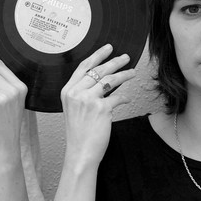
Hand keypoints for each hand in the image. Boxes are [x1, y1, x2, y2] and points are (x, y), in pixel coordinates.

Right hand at [60, 44, 136, 169]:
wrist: (80, 152)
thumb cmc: (78, 133)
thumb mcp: (74, 109)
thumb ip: (83, 93)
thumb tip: (103, 79)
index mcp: (67, 91)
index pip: (84, 67)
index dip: (97, 55)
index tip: (107, 48)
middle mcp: (76, 93)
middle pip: (98, 70)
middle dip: (114, 61)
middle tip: (125, 57)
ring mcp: (88, 100)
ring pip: (110, 80)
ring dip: (124, 75)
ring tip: (132, 72)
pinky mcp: (102, 109)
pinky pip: (118, 97)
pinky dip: (124, 97)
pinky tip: (127, 98)